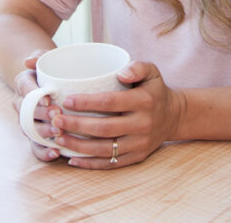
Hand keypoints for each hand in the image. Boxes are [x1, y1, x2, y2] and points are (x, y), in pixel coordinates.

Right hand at [11, 49, 62, 161]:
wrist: (54, 82)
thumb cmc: (53, 69)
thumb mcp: (48, 59)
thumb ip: (40, 57)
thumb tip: (29, 61)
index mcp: (23, 83)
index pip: (25, 88)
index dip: (34, 95)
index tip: (48, 99)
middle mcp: (22, 104)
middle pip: (27, 112)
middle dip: (41, 115)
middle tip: (57, 116)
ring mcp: (28, 121)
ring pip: (30, 130)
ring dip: (43, 133)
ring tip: (59, 134)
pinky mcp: (36, 136)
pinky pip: (36, 147)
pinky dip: (44, 152)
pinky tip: (56, 153)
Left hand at [49, 61, 185, 169]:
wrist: (174, 116)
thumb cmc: (154, 90)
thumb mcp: (152, 71)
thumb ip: (137, 66)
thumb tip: (120, 73)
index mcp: (144, 102)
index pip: (110, 102)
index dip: (87, 102)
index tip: (67, 100)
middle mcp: (142, 125)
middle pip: (104, 129)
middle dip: (76, 125)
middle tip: (55, 120)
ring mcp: (140, 143)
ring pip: (105, 149)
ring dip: (79, 146)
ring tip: (58, 138)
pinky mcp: (137, 157)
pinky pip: (111, 163)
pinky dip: (90, 163)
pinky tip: (72, 159)